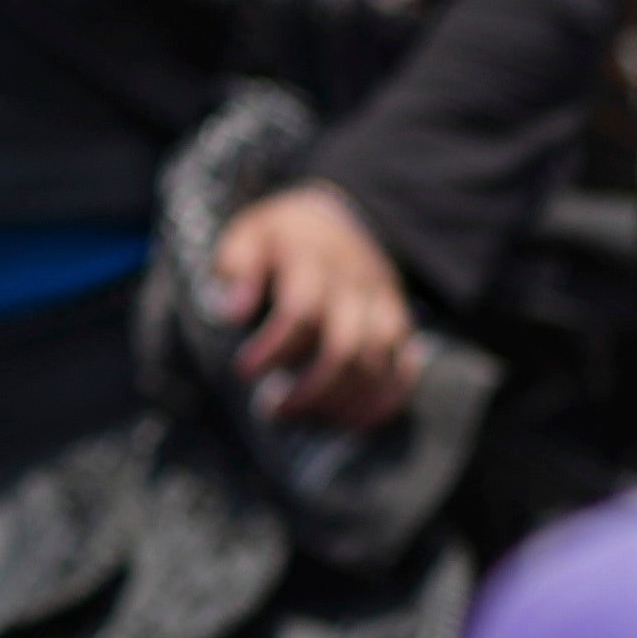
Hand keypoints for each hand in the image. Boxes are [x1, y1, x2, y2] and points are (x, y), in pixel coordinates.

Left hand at [209, 178, 420, 430]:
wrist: (337, 215)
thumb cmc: (281, 236)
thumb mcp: (249, 235)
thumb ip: (238, 269)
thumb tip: (231, 313)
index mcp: (313, 260)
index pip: (301, 312)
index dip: (274, 348)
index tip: (244, 371)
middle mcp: (355, 284)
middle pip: (344, 347)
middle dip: (309, 388)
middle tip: (273, 409)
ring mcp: (383, 304)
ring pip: (376, 363)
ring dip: (343, 400)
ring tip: (306, 418)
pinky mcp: (400, 322)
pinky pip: (405, 367)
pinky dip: (386, 399)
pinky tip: (355, 421)